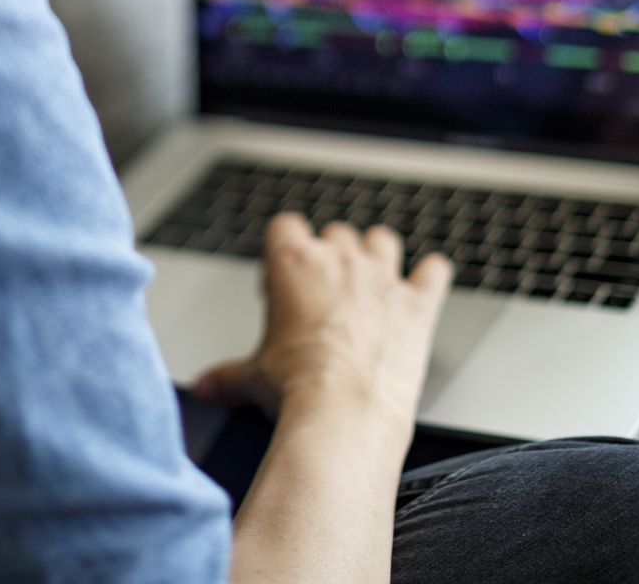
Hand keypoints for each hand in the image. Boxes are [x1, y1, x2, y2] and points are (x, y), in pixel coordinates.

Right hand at [192, 213, 452, 430]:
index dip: (282, 251)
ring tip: (371, 283)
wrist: (343, 413)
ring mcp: (382, 279)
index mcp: (291, 264)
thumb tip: (204, 389)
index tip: (281, 283)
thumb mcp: (252, 379)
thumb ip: (227, 377)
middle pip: (336, 232)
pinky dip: (430, 276)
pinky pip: (434, 270)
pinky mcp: (417, 304)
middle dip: (331, 257)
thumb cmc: (295, 390)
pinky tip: (424, 284)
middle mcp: (339, 260)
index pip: (284, 227)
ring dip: (378, 255)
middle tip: (324, 295)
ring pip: (382, 240)